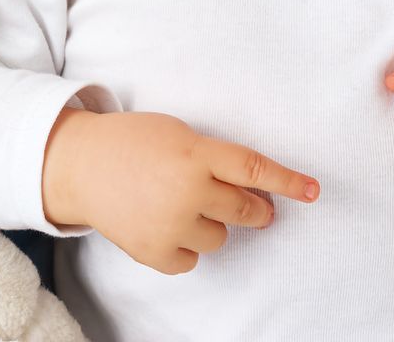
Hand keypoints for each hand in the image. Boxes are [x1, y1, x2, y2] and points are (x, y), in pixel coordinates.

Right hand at [41, 108, 317, 274]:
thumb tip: (254, 189)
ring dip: (209, 224)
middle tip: (247, 204)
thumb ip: (213, 157)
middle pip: (246, 210)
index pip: (254, 170)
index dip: (288, 182)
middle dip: (254, 209)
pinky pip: (193, 260)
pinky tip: (161, 224)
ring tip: (178, 205)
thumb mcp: (177, 132)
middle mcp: (187, 190)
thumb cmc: (132, 142)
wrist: (79, 165)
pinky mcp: (155, 252)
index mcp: (195, 153)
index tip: (314, 191)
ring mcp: (171, 224)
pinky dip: (183, 245)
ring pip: (221, 238)